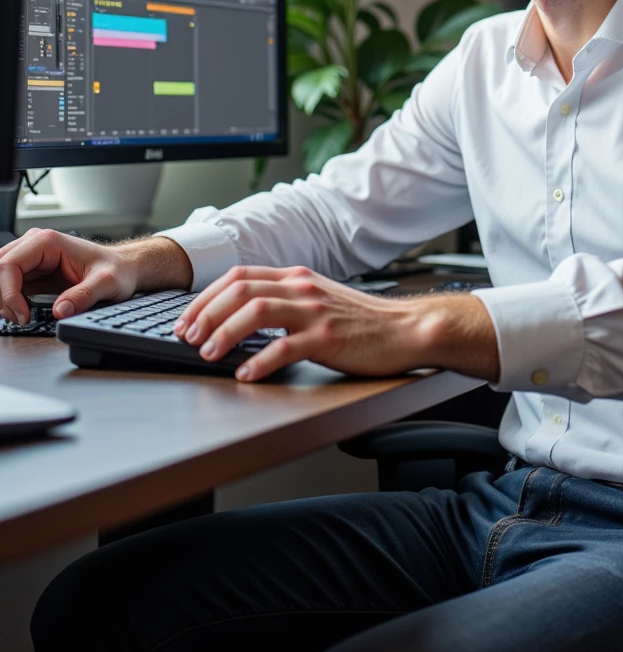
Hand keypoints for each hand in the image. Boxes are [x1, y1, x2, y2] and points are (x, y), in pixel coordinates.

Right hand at [0, 229, 191, 325]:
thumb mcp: (106, 283)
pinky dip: (9, 300)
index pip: (8, 265)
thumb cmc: (117, 269)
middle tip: (20, 318)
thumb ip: (84, 296)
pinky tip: (23, 312)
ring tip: (22, 316)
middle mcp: (34, 245)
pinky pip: (7, 284)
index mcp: (48, 242)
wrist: (124, 268)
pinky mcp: (31, 271)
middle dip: (2, 297)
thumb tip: (60, 311)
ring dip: (3, 299)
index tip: (23, 315)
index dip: (8, 293)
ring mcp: (31, 258)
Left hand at [173, 265, 499, 383]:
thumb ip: (284, 300)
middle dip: (206, 314)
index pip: (238, 276)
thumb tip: (239, 316)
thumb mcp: (318, 299)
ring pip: (256, 312)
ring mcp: (315, 312)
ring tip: (209, 354)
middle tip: (188, 338)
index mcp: (296, 277)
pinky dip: (259, 361)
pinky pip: (285, 347)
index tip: (187, 320)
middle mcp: (302, 288)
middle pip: (239, 290)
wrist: (406, 329)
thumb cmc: (361, 322)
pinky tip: (246, 374)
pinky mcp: (328, 338)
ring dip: (224, 334)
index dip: (205, 297)